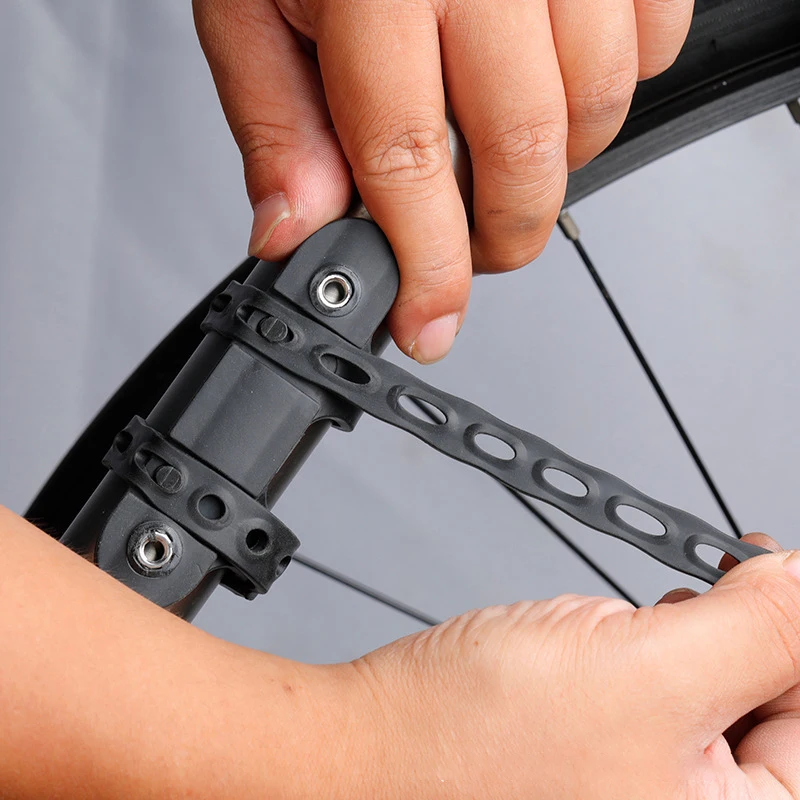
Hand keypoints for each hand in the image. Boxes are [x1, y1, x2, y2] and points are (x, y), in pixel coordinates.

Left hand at [193, 0, 693, 362]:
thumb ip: (275, 123)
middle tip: (466, 248)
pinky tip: (551, 78)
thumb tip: (294, 229)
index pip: (410, 162)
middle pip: (525, 150)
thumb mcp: (251, 6)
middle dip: (501, 234)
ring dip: (554, 162)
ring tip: (498, 146)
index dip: (427, 268)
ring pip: (601, 106)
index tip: (430, 324)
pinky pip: (654, 43)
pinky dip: (610, 88)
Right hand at [343, 534, 799, 797]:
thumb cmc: (476, 745)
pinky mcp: (626, 758)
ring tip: (642, 624)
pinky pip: (681, 694)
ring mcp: (660, 792)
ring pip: (729, 692)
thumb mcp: (646, 673)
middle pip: (777, 703)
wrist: (382, 741)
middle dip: (746, 633)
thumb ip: (756, 629)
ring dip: (702, 638)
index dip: (793, 626)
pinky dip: (665, 649)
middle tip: (705, 591)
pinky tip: (625, 641)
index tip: (765, 575)